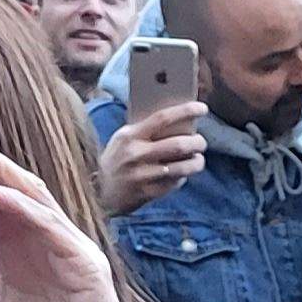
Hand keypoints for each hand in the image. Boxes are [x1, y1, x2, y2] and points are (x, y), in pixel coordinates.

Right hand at [94, 98, 206, 216]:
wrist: (98, 191)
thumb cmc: (116, 159)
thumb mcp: (124, 139)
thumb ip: (146, 130)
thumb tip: (178, 120)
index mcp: (130, 136)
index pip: (163, 118)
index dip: (186, 111)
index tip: (202, 108)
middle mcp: (136, 154)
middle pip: (178, 144)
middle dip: (197, 142)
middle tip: (201, 142)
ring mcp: (142, 175)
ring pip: (182, 167)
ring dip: (196, 162)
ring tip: (198, 159)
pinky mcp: (147, 193)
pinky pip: (175, 183)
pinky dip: (182, 177)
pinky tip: (182, 174)